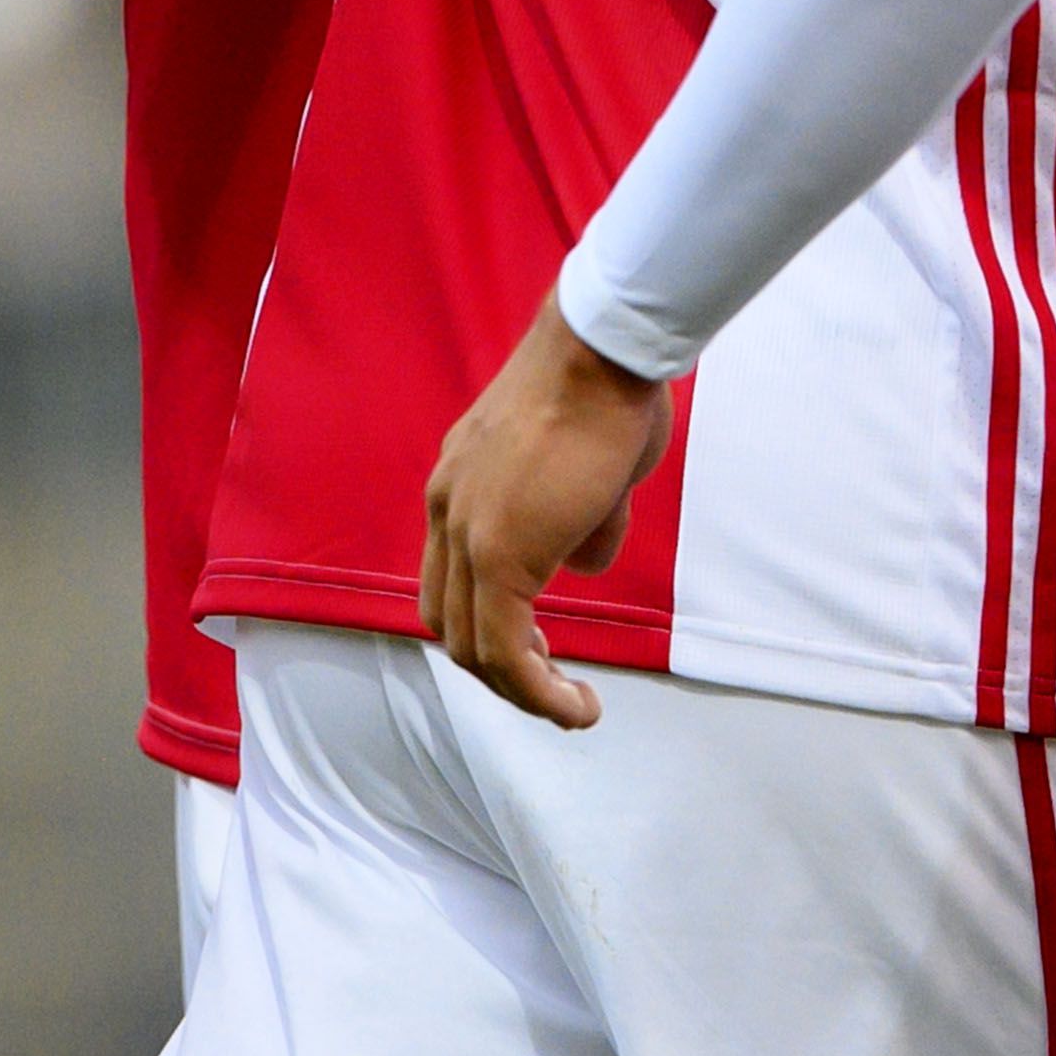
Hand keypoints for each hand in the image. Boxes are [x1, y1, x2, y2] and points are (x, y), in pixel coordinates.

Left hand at [419, 297, 670, 727]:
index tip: (541, 646)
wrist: (603, 349)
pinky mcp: (499, 554)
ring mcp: (465, 531)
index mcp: (458, 482)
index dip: (490, 624)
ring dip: (522, 690)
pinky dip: (538, 692)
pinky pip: (507, 650)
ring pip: (474, 647)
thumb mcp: (589, 467)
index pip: (452, 579)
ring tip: (571, 706)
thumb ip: (580, 520)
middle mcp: (447, 509)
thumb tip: (582, 559)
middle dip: (502, 666)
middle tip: (553, 683)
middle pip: (450, 621)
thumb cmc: (608, 386)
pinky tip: (576, 706)